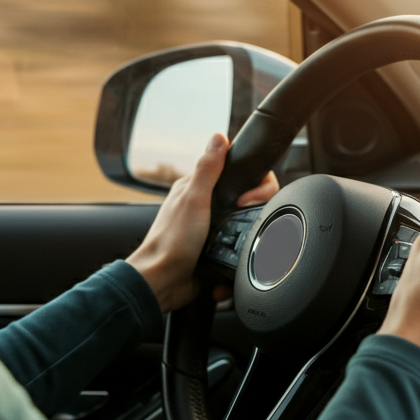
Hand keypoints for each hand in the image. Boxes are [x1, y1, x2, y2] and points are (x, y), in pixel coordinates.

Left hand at [126, 133, 279, 312]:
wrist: (164, 282)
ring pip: (248, 223)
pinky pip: (241, 248)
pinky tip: (238, 257)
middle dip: (255, 209)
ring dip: (251, 232)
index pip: (237, 173)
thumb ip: (207, 169)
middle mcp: (206, 207)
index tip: (248, 198)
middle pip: (248, 198)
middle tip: (244, 219)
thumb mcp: (193, 199)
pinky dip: (242, 253)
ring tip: (244, 239)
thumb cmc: (171, 242)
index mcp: (198, 189)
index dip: (253, 182)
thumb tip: (218, 137)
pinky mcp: (218, 250)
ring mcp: (213, 229)